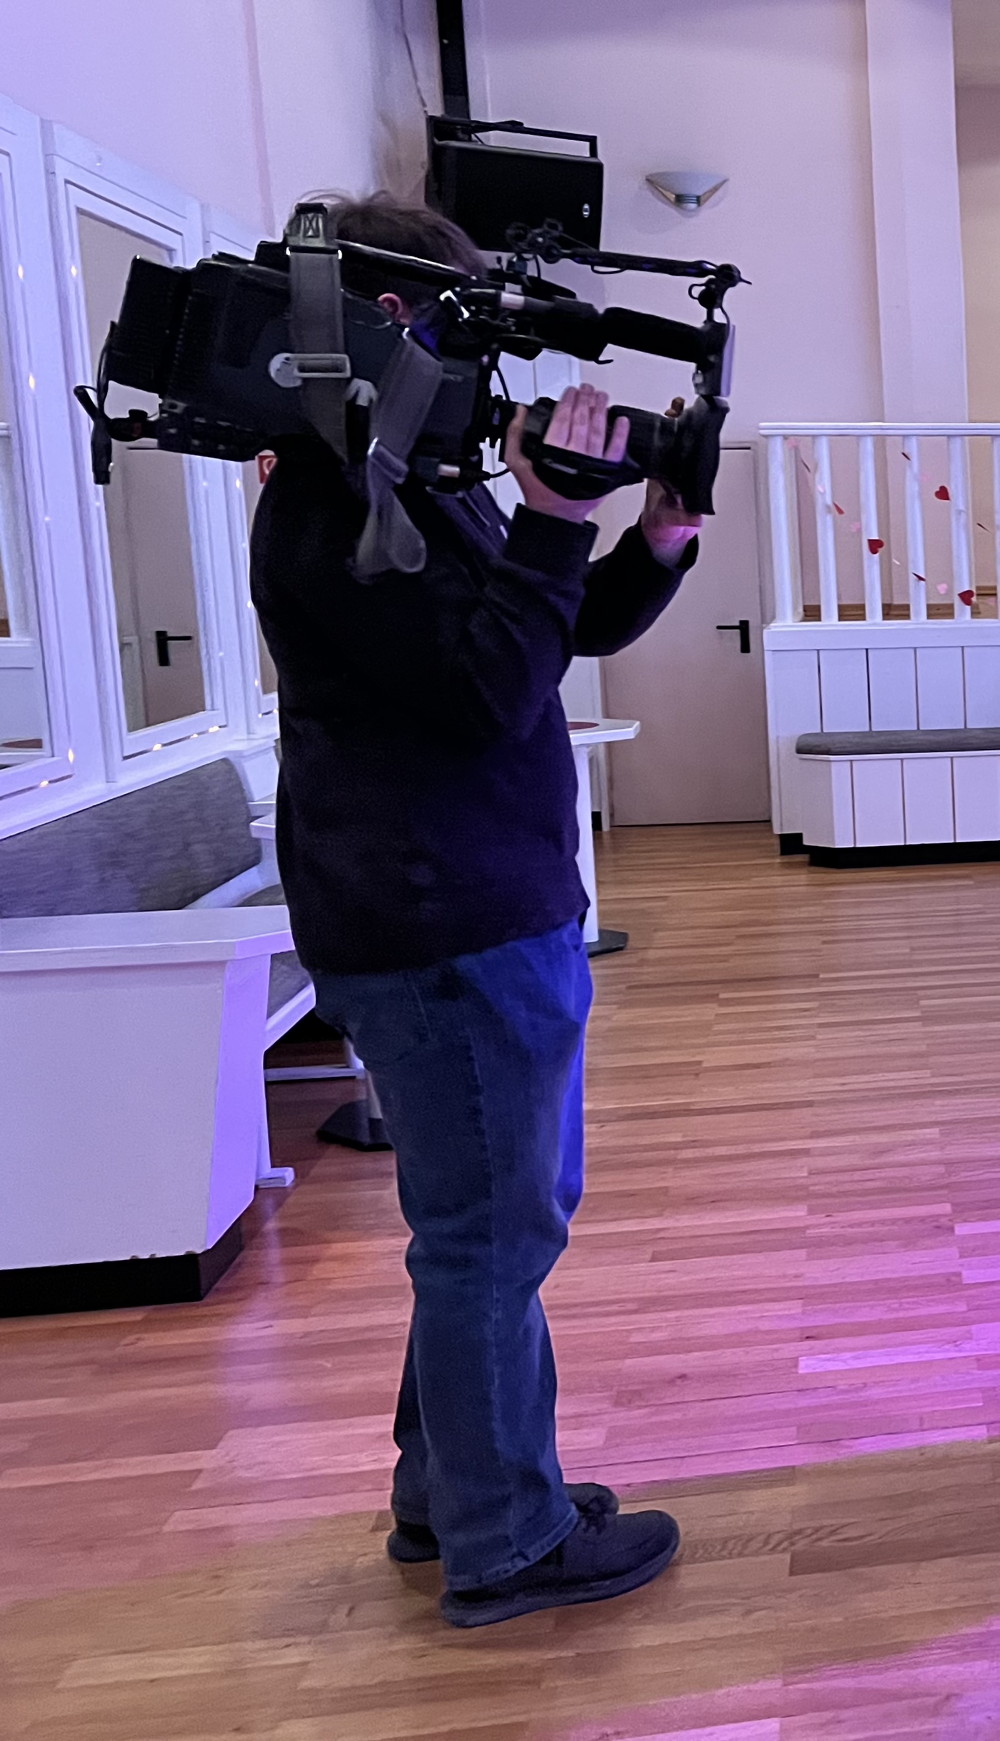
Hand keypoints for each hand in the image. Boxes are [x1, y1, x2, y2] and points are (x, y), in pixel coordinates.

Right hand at [504, 384, 629, 523]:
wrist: (554, 517)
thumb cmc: (538, 491)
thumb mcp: (517, 462)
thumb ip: (515, 435)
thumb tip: (520, 411)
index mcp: (552, 451)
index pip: (563, 419)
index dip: (568, 401)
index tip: (571, 391)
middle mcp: (574, 456)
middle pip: (582, 421)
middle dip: (585, 401)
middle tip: (587, 389)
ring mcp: (591, 464)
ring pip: (598, 431)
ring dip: (600, 411)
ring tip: (601, 397)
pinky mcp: (604, 473)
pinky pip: (615, 451)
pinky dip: (620, 435)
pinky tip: (621, 421)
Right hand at [641, 396, 701, 563]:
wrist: (657, 528)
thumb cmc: (671, 524)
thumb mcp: (679, 522)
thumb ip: (685, 518)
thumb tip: (697, 518)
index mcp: (690, 478)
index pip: (695, 450)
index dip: (695, 434)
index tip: (695, 420)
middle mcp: (681, 468)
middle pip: (684, 440)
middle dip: (683, 421)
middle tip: (679, 405)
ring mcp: (669, 465)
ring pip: (672, 439)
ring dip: (671, 422)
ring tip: (672, 406)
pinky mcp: (656, 466)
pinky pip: (658, 446)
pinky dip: (656, 432)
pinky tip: (654, 421)